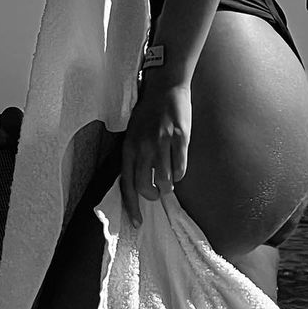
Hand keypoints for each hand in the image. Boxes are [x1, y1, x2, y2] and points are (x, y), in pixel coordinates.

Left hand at [119, 74, 190, 228]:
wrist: (166, 86)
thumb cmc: (148, 112)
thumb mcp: (133, 133)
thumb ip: (134, 155)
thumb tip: (137, 181)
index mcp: (129, 147)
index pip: (127, 185)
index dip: (132, 206)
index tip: (137, 221)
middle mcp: (143, 147)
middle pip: (145, 186)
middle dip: (153, 195)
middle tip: (158, 193)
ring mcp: (162, 142)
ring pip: (164, 180)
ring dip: (167, 186)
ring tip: (169, 182)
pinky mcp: (179, 137)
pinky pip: (180, 167)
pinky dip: (180, 173)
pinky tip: (179, 170)